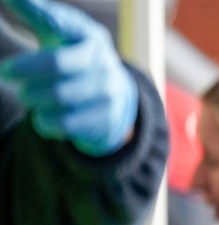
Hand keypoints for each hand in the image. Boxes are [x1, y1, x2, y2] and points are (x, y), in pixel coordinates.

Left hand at [0, 0, 137, 155]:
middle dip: (24, 71)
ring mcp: (107, 92)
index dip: (33, 28)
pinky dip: (45, 121)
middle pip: (56, 65)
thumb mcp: (62, 34)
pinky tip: (42, 115)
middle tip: (5, 74)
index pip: (60, 27)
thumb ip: (38, 14)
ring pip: (58, 97)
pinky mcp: (105, 119)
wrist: (115, 96)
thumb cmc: (75, 57)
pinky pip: (64, 124)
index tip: (6, 48)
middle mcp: (104, 63)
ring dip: (33, 98)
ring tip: (28, 96)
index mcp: (91, 37)